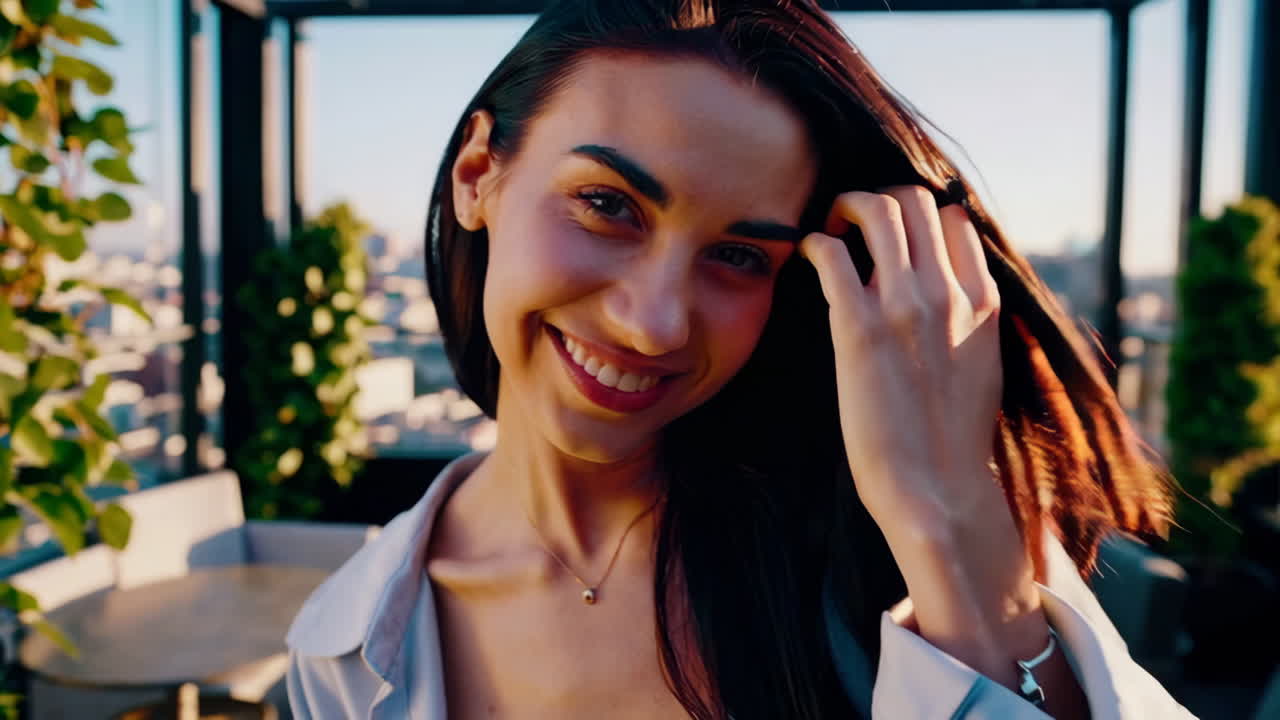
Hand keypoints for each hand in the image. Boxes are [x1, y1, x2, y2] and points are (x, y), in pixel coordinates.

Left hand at [800, 186, 1043, 681]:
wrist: (940, 490)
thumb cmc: (952, 435)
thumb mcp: (982, 361)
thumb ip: (967, 317)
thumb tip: (946, 289)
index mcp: (984, 301)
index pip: (954, 217)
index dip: (919, 212)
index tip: (892, 232)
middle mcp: (948, 294)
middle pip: (915, 201)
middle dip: (879, 200)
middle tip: (852, 224)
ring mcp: (905, 307)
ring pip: (879, 211)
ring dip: (846, 208)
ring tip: (831, 230)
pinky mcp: (860, 329)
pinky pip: (833, 256)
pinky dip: (816, 244)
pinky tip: (810, 259)